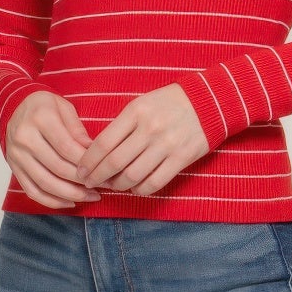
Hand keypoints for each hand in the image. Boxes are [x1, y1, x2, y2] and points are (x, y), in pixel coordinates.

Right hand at [4, 90, 103, 209]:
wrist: (14, 108)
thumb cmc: (44, 107)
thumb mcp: (64, 108)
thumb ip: (78, 130)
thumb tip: (93, 151)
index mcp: (40, 118)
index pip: (67, 147)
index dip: (87, 162)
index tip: (104, 169)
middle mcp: (25, 138)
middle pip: (58, 167)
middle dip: (83, 181)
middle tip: (102, 186)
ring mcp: (17, 156)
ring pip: (46, 183)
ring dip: (71, 194)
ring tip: (90, 196)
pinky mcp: (14, 168)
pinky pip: (33, 191)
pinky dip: (52, 201)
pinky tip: (70, 202)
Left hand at [73, 83, 210, 195]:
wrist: (210, 102)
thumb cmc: (169, 103)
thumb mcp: (141, 104)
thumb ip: (121, 125)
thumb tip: (98, 152)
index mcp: (136, 112)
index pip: (103, 143)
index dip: (88, 161)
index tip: (81, 171)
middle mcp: (150, 129)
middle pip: (114, 162)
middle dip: (97, 177)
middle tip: (89, 183)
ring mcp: (167, 145)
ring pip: (132, 176)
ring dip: (117, 186)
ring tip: (111, 186)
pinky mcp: (182, 159)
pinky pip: (154, 183)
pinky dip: (140, 190)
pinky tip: (134, 188)